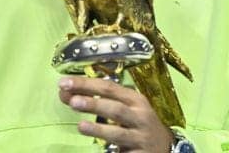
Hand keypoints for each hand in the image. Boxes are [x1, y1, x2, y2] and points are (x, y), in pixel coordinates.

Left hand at [58, 77, 172, 152]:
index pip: (109, 88)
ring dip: (99, 129)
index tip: (64, 83)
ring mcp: (140, 138)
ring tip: (81, 126)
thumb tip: (65, 94)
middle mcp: (140, 117)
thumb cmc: (136, 122)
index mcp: (135, 100)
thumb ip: (96, 100)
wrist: (165, 146)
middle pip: (116, 109)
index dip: (86, 84)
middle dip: (94, 104)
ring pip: (119, 133)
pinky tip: (97, 150)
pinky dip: (110, 152)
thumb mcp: (121, 107)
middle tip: (73, 101)